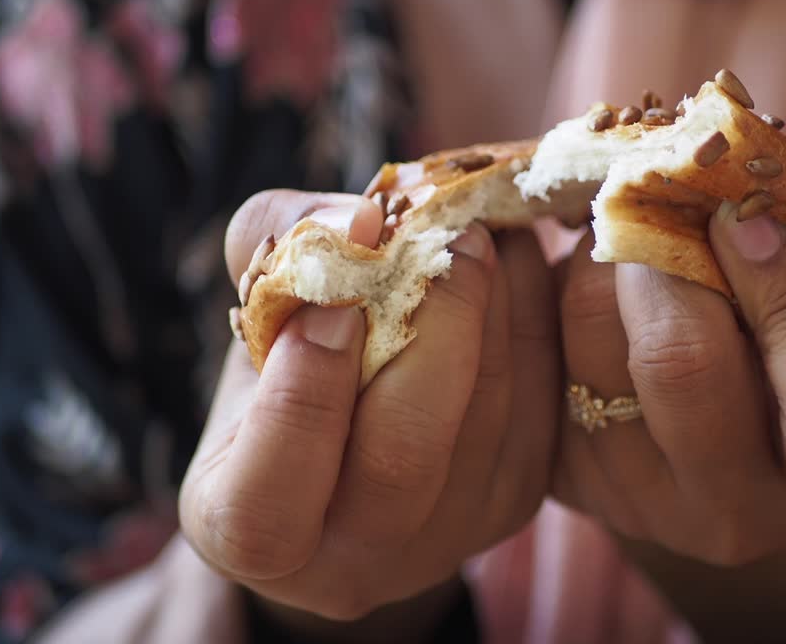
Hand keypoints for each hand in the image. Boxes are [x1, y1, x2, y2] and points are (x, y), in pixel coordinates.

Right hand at [178, 190, 560, 628]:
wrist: (358, 402)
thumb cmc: (287, 350)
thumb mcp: (259, 300)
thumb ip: (283, 246)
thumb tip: (363, 220)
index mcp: (248, 531)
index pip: (266, 505)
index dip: (303, 404)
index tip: (333, 307)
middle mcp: (348, 564)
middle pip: (403, 461)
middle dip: (435, 332)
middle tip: (451, 236)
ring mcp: (444, 538)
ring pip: (485, 423)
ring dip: (497, 310)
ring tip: (487, 230)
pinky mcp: (514, 500)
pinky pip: (537, 408)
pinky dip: (533, 324)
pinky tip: (518, 267)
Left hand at [553, 200, 785, 565]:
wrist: (708, 443)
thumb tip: (724, 195)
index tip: (742, 217)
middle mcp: (733, 513)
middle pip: (683, 363)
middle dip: (664, 251)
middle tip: (655, 197)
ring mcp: (638, 503)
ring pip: (592, 343)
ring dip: (600, 261)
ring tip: (621, 231)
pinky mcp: (565, 478)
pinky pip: (540, 354)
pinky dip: (555, 291)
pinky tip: (585, 276)